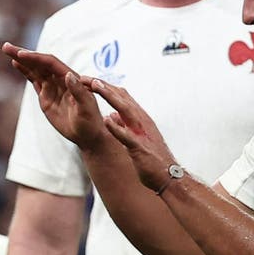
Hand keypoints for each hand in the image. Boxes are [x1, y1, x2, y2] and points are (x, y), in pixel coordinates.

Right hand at [2, 43, 108, 150]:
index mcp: (71, 78)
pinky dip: (25, 71)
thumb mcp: (87, 107)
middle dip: (24, 54)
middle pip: (40, 62)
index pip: (51, 64)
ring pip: (35, 69)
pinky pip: (34, 80)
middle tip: (6, 46)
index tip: (20, 54)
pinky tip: (16, 63)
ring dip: (22, 59)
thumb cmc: (91, 122)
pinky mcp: (47, 95)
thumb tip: (69, 75)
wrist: (88, 135)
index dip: (35, 58)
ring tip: (6, 49)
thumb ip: (78, 91)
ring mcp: (53, 86)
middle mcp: (61, 79)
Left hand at [84, 76, 176, 191]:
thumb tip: (112, 115)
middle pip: (121, 98)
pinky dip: (118, 127)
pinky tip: (107, 119)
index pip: (121, 97)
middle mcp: (141, 121)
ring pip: (125, 110)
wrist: (168, 176)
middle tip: (85, 77)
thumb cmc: (151, 158)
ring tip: (95, 86)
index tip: (88, 80)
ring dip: (110, 97)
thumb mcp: (135, 137)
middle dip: (103, 86)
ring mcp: (141, 134)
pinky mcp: (141, 149)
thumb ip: (124, 125)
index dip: (104, 87)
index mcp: (139, 118)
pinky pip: (128, 136)